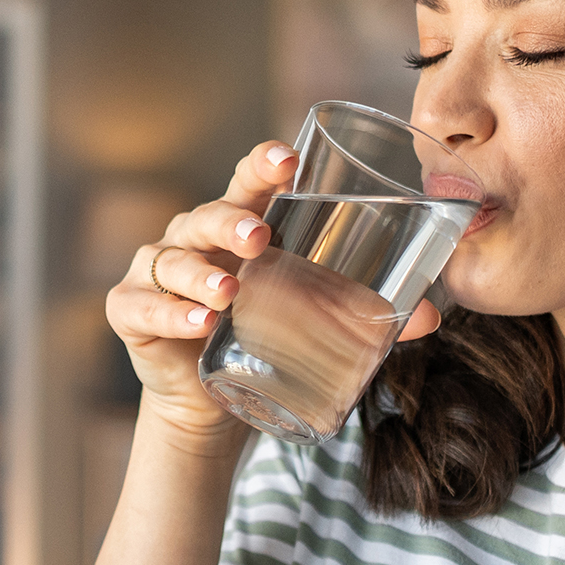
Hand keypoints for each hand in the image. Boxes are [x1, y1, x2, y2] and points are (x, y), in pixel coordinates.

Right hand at [110, 140, 443, 447]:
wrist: (210, 404)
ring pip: (173, 259)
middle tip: (260, 237)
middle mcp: (194, 239)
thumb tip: (432, 315)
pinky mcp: (132, 312)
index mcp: (239, 225)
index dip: (263, 165)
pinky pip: (142, 305)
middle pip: (208, 214)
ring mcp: (157, 272)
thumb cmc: (263, 338)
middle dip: (232, 221)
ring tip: (229, 292)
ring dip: (200, 273)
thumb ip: (365, 313)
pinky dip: (169, 313)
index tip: (286, 160)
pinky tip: (197, 324)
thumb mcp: (311, 319)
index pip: (249, 182)